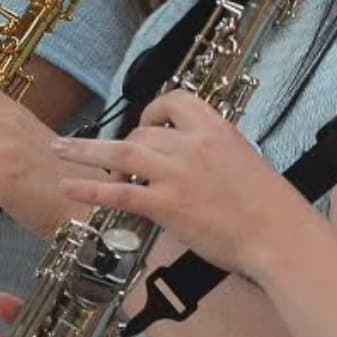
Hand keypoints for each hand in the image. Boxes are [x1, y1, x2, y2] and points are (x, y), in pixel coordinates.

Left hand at [48, 90, 303, 281]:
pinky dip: (89, 189)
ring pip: (120, 154)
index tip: (146, 124)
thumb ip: (212, 152)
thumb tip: (190, 157)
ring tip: (57, 148)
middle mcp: (192, 144)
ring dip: (83, 150)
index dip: (153, 111)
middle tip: (117, 164)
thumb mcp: (243, 161)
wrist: (279, 234)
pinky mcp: (166, 205)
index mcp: (215, 129)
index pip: (174, 102)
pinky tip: (68, 187)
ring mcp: (176, 174)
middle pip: (143, 134)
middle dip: (125, 148)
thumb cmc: (269, 206)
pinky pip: (118, 193)